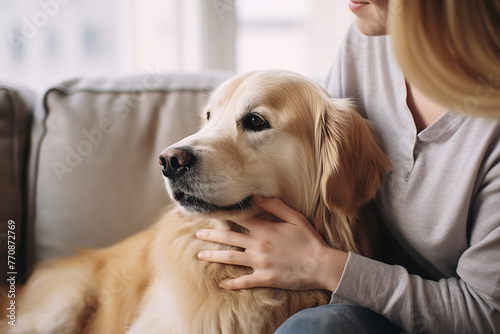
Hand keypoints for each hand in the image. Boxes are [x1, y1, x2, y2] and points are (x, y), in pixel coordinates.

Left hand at [196, 196, 347, 290]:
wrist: (321, 265)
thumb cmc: (309, 240)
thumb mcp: (295, 217)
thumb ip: (275, 206)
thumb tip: (256, 197)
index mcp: (266, 229)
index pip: (240, 219)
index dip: (224, 214)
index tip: (211, 212)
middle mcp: (258, 245)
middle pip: (229, 237)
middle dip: (212, 235)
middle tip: (198, 234)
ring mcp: (260, 263)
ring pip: (231, 258)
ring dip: (214, 256)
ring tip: (200, 255)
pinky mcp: (264, 278)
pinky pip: (243, 281)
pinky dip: (231, 283)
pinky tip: (220, 283)